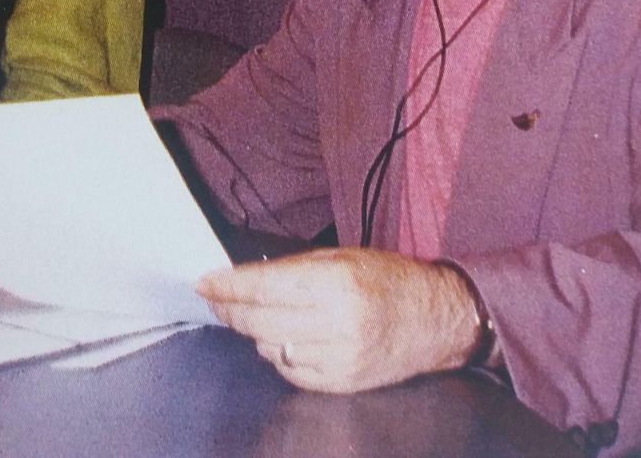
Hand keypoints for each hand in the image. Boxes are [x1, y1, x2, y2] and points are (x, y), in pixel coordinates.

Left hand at [197, 247, 480, 393]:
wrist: (435, 319)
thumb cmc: (386, 280)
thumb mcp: (341, 257)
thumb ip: (292, 269)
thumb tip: (242, 279)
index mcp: (337, 283)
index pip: (264, 287)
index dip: (228, 286)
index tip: (204, 282)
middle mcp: (339, 323)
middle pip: (260, 322)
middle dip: (232, 310)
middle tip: (218, 299)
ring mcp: (341, 358)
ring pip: (271, 348)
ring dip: (254, 332)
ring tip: (255, 316)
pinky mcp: (343, 382)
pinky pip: (291, 372)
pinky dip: (279, 355)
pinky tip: (283, 339)